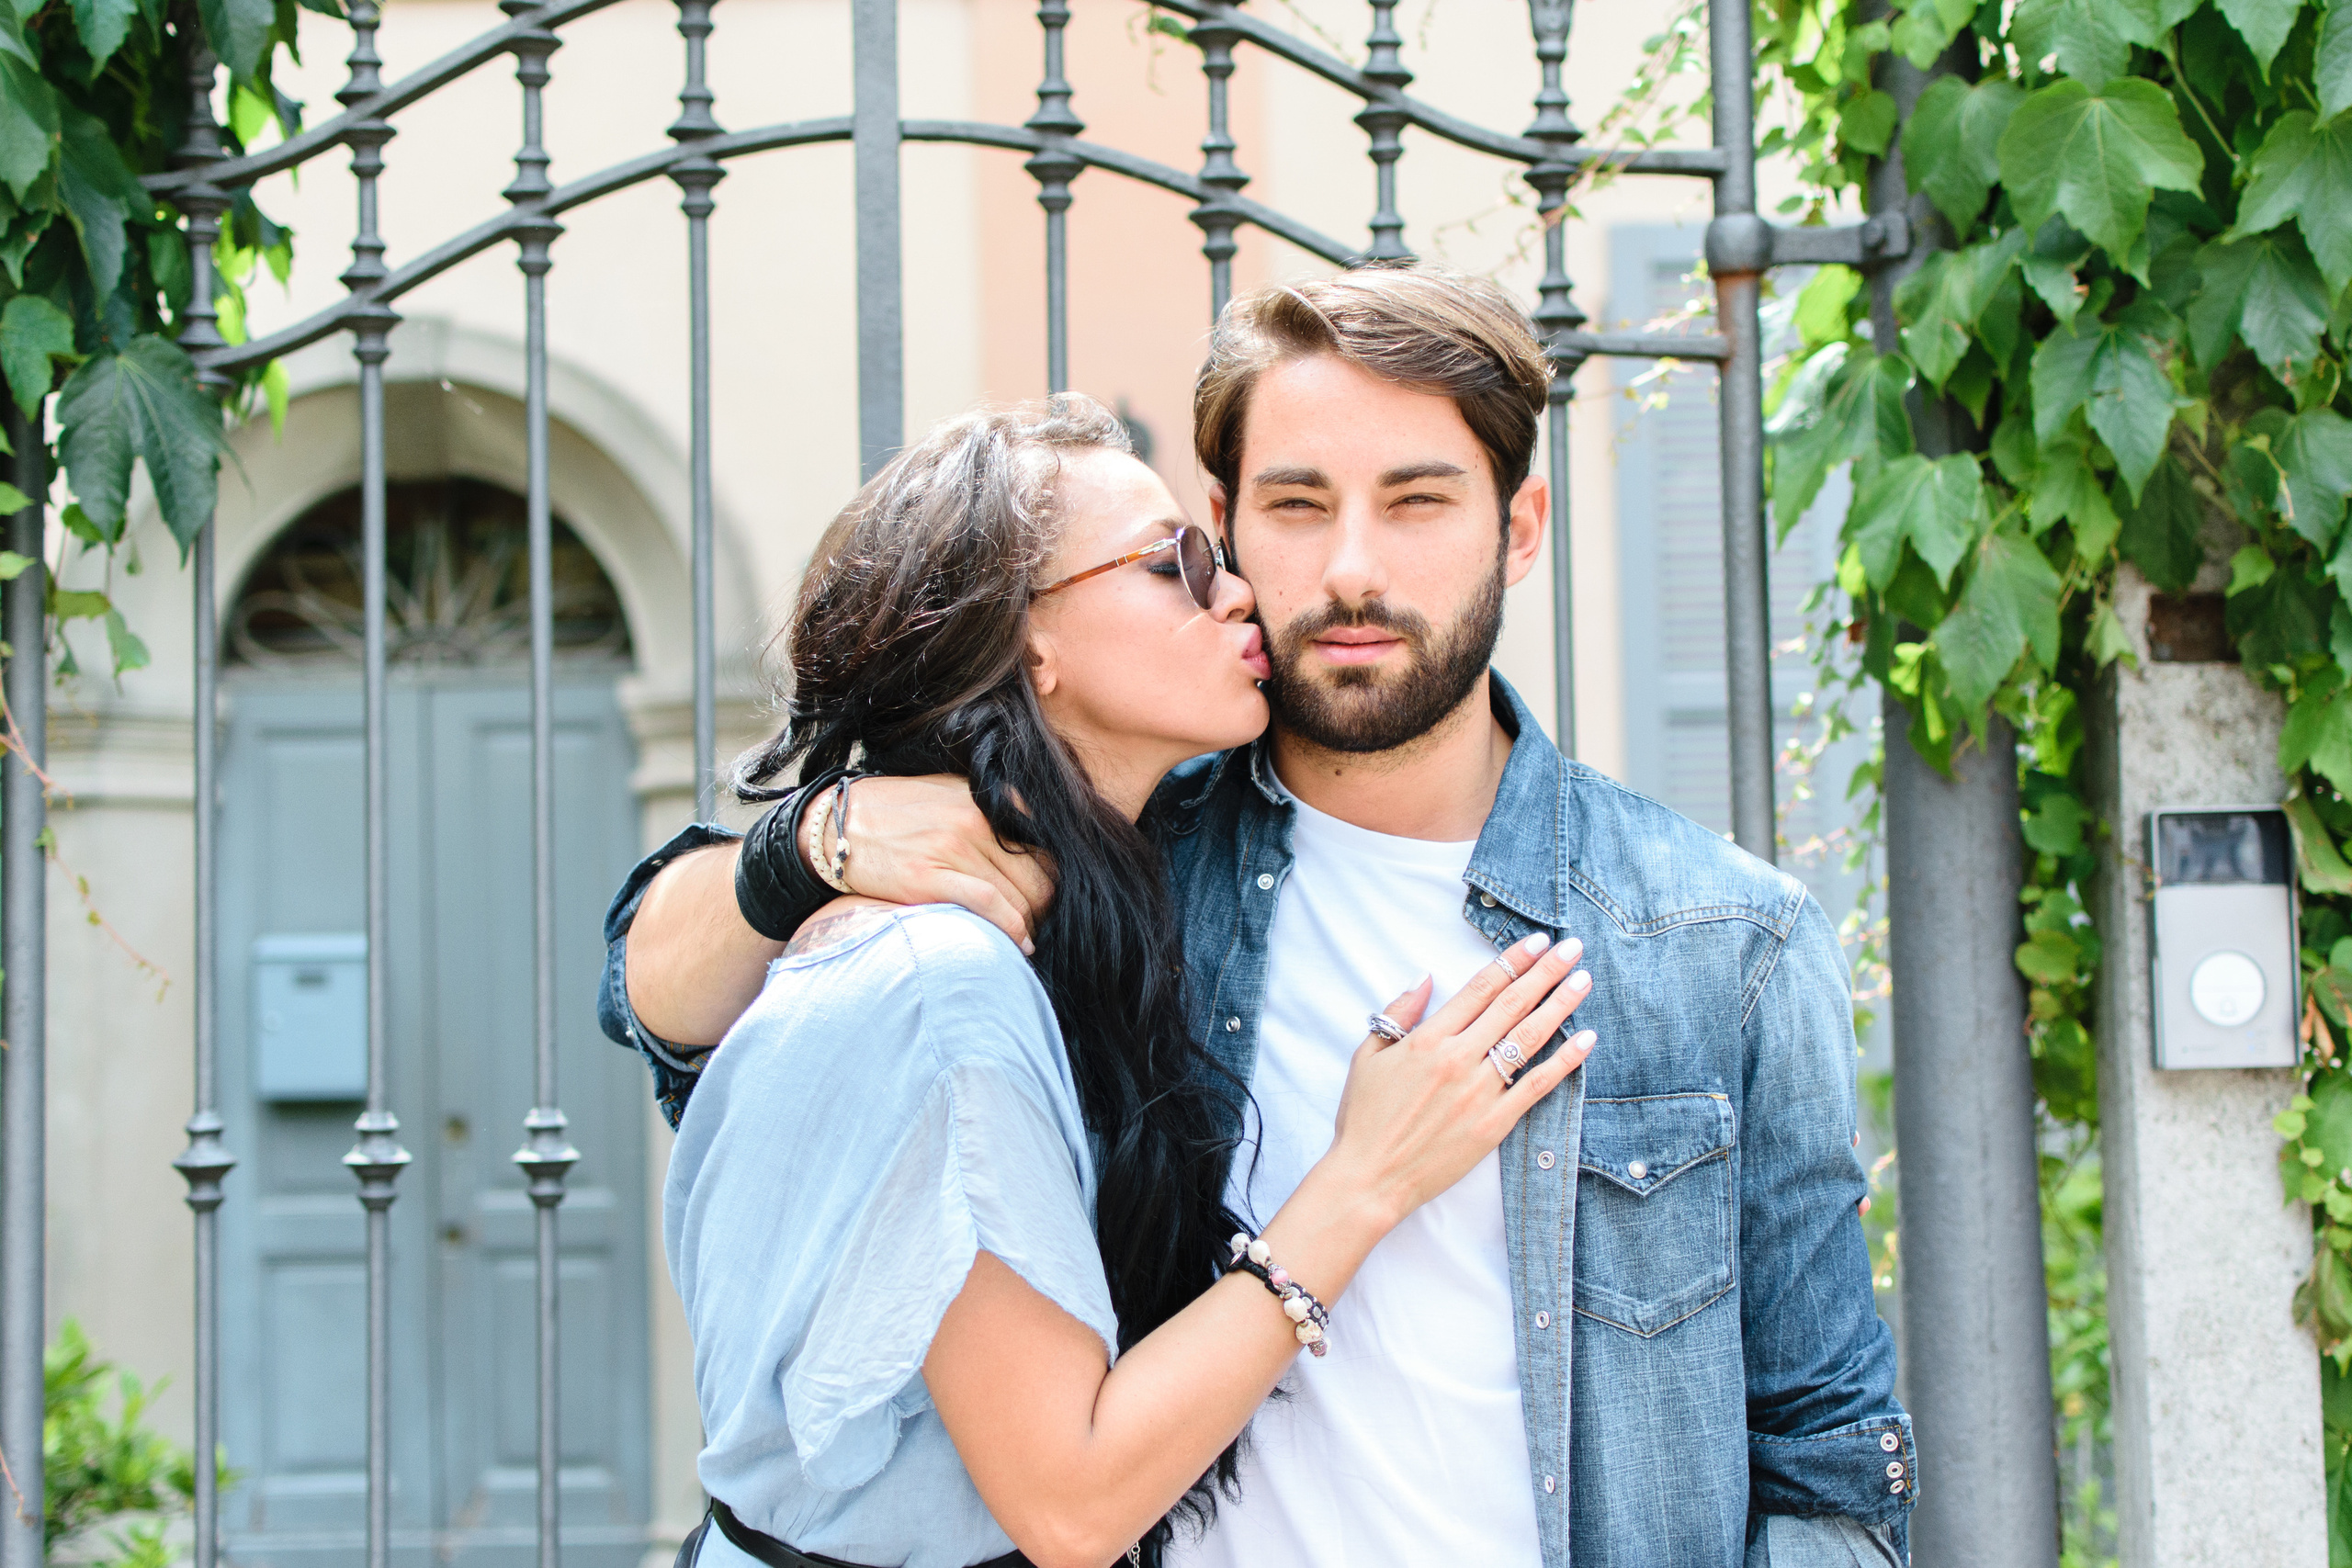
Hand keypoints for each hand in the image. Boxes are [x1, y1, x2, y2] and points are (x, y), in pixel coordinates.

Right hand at [812, 775, 1055, 953]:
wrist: (838, 824)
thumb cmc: (898, 813)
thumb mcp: (952, 794)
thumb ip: (993, 811)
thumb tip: (1035, 840)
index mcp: (987, 801)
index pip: (1047, 846)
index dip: (1054, 878)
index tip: (1049, 898)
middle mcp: (976, 821)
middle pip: (1040, 876)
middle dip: (1045, 907)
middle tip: (1039, 925)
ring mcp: (953, 848)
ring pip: (1019, 896)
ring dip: (1030, 924)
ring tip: (1025, 938)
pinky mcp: (928, 878)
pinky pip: (989, 907)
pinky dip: (1012, 930)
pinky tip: (1020, 945)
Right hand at [1327, 931, 1595, 1225]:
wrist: (1371, 1177)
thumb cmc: (1364, 1118)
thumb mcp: (1367, 1057)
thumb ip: (1397, 1014)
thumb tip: (1424, 978)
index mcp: (1427, 1040)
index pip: (1480, 988)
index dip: (1512, 960)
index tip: (1536, 941)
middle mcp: (1458, 1059)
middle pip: (1512, 1004)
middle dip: (1546, 971)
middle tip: (1572, 947)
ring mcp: (1479, 1092)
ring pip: (1529, 1038)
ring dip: (1560, 1005)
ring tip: (1583, 981)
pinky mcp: (1495, 1123)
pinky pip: (1537, 1086)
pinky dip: (1564, 1062)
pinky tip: (1586, 1040)